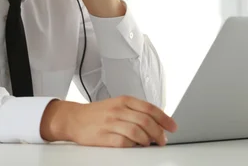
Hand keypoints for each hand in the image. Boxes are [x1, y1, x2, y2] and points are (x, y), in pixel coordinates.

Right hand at [40, 96, 176, 147]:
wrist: (74, 118)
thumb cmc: (98, 113)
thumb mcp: (117, 105)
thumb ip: (136, 111)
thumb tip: (158, 122)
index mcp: (124, 101)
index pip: (149, 108)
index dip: (164, 118)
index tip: (173, 127)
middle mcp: (118, 110)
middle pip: (146, 121)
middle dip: (159, 132)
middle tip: (163, 140)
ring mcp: (110, 123)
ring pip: (137, 132)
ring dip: (148, 140)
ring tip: (150, 144)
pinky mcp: (103, 136)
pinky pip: (123, 142)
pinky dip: (133, 146)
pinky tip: (135, 146)